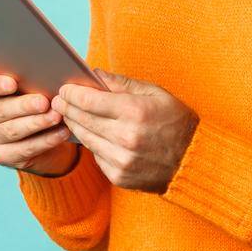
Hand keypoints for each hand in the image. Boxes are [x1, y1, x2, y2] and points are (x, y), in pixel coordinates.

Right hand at [0, 73, 76, 175]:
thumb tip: (54, 71)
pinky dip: (46, 140)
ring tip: (56, 116)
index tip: (12, 83)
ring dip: (37, 123)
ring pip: (12, 130)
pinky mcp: (2, 156)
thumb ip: (36, 79)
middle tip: (44, 102)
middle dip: (24, 106)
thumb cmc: (38, 102)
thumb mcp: (34, 88)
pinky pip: (25, 148)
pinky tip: (62, 132)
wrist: (41, 136)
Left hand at [53, 69, 198, 192]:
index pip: (90, 101)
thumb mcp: (155, 94)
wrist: (193, 161)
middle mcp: (126, 137)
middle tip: (58, 101)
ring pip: (85, 139)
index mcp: (135, 112)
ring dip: (74, 126)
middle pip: (82, 120)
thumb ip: (122, 84)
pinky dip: (91, 144)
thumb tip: (94, 74)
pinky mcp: (119, 176)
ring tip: (69, 115)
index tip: (64, 89)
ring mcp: (122, 160)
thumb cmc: (176, 121)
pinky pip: (95, 156)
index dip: (72, 94)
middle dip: (67, 108)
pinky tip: (90, 134)